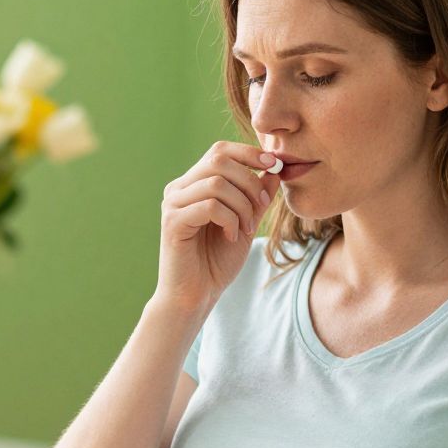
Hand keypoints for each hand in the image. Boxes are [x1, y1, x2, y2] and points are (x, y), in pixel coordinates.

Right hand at [154, 141, 282, 313]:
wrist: (195, 296)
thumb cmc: (216, 262)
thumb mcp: (245, 223)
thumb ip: (256, 197)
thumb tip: (273, 169)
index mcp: (193, 184)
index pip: (220, 151)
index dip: (249, 153)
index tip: (275, 165)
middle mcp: (179, 188)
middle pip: (218, 160)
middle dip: (249, 181)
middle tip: (261, 207)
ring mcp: (173, 204)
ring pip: (217, 183)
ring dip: (242, 206)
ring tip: (245, 229)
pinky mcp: (173, 222)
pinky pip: (210, 206)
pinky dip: (229, 220)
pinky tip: (231, 237)